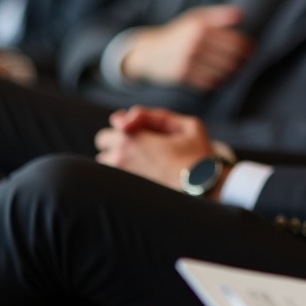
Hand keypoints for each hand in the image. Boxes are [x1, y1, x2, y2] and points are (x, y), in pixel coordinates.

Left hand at [94, 105, 216, 191]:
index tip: (144, 127)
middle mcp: (121, 156)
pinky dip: (120, 171)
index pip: (116, 121)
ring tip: (141, 159)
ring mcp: (121, 175)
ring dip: (116, 156)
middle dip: (118, 138)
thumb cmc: (197, 155)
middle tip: (141, 144)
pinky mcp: (125, 189)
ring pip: (104, 160)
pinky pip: (112, 176)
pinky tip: (141, 172)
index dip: (130, 121)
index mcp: (133, 138)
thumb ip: (157, 116)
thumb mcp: (187, 126)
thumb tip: (128, 115)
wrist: (202, 187)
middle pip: (103, 140)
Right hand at [120, 6, 252, 90]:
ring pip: (223, 72)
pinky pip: (210, 82)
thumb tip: (242, 15)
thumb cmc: (178, 34)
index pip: (236, 41)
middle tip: (244, 63)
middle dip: (242, 62)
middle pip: (232, 58)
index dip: (248, 48)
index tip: (251, 50)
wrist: (149, 52)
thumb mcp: (196, 19)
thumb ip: (219, 16)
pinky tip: (218, 77)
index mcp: (201, 26)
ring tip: (233, 70)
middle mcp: (195, 42)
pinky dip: (218, 82)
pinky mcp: (182, 74)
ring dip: (231, 73)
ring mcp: (188, 59)